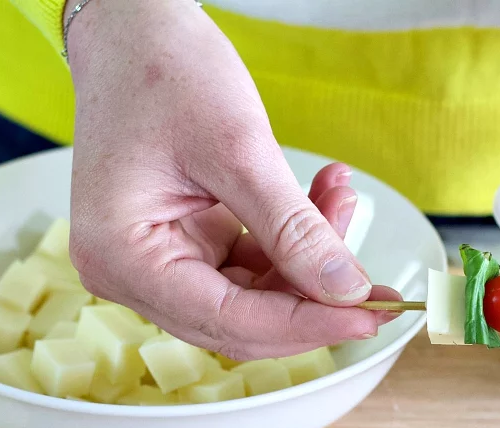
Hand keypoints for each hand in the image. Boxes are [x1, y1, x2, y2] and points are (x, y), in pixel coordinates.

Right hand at [65, 1, 399, 359]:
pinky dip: (291, 239)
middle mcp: (128, 272)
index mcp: (122, 257)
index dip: (306, 324)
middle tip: (377, 284)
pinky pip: (248, 263)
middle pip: (241, 320)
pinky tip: (324, 196)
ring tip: (343, 199)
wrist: (135, 31)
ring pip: (252, 294)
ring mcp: (154, 260)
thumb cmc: (165, 73)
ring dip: (307, 260)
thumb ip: (294, 229)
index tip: (370, 315)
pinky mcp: (182, 242)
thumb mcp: (239, 150)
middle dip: (313, 299)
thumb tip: (347, 291)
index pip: (228, 320)